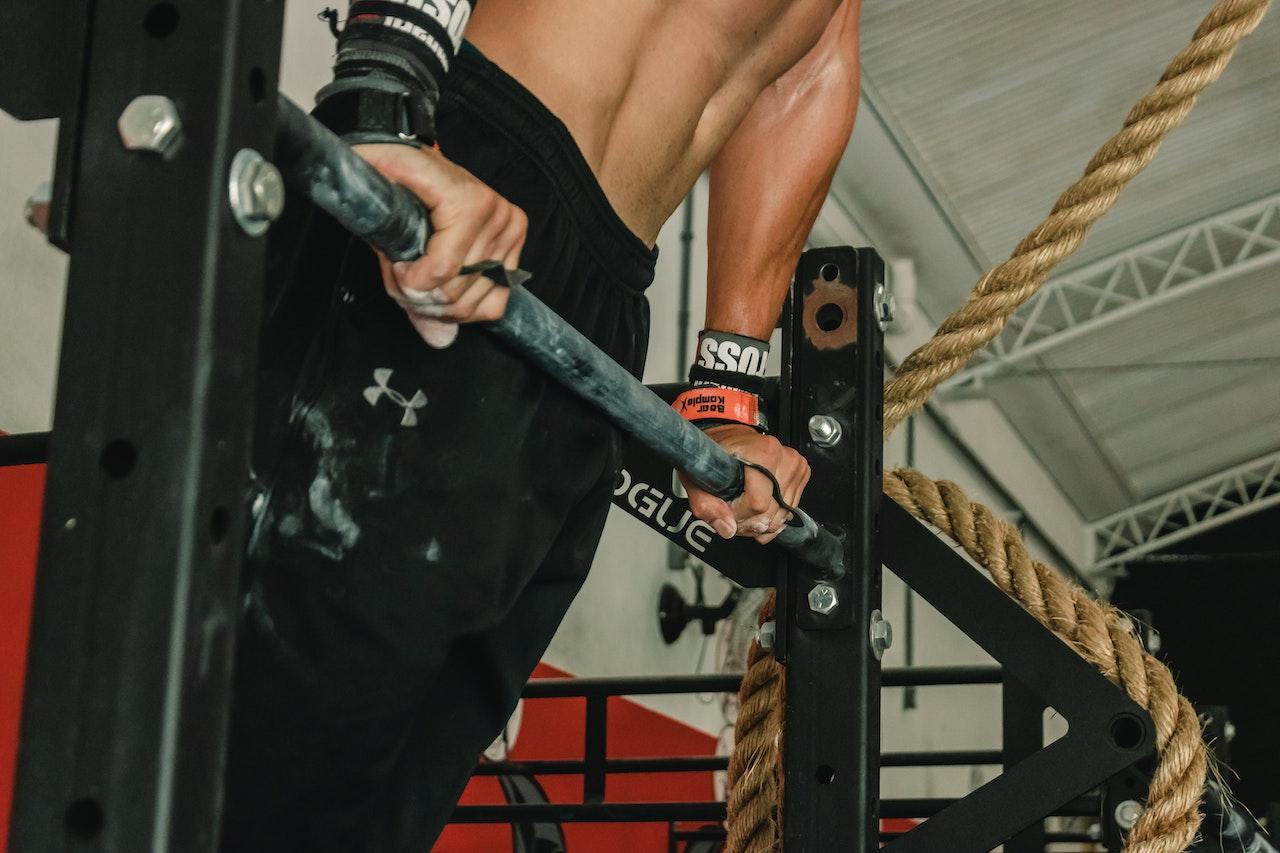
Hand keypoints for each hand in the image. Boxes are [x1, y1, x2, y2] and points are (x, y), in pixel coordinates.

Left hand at [353, 143, 528, 347]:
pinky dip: (466, 310)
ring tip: (419, 285)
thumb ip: (385, 240)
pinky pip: (495, 304)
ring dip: (436, 306)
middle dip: (418, 296)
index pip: (441, 270)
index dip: (408, 281)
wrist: (413, 158)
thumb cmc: (394, 173)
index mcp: (469, 200)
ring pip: (470, 304)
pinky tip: (444, 295)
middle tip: (400, 278)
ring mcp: (510, 234)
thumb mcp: (377, 184)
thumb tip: (398, 279)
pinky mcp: (515, 249)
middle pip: (454, 291)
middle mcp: (498, 215)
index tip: (393, 267)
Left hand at [679, 425, 810, 544]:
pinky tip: (757, 510)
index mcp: (764, 453)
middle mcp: (785, 458)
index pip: (758, 504)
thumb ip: (706, 504)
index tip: (725, 509)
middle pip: (771, 513)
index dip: (738, 515)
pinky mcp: (800, 474)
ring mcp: (796, 466)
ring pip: (781, 516)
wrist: (729, 436)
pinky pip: (789, 511)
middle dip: (748, 522)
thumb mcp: (698, 473)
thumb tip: (726, 527)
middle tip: (731, 513)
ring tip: (742, 510)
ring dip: (760, 522)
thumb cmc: (717, 449)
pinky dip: (773, 517)